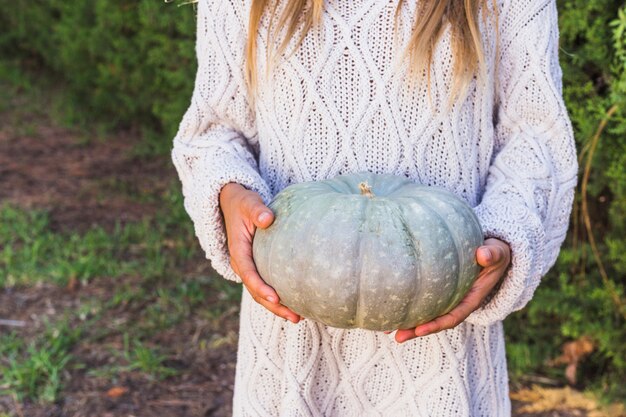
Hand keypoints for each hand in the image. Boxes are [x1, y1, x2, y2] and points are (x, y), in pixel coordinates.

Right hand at [219, 182, 300, 322]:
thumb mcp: (248, 202)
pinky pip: (266, 285)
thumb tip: (267, 219)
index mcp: (238, 251)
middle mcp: (242, 263)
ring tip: (298, 318)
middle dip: (273, 306)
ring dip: (277, 307)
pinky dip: (278, 297)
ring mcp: (248, 267)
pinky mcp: (256, 266)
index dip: (261, 287)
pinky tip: (296, 303)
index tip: (276, 298)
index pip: (249, 274)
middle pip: (255, 291)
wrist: (233, 203)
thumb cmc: (243, 202)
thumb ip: (257, 210)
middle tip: (294, 316)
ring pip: (260, 293)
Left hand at [392, 238, 510, 342]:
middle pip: (435, 320)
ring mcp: (446, 297)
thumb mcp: (498, 253)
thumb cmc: (495, 253)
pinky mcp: (438, 289)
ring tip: (385, 328)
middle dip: (416, 330)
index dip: (437, 324)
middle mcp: (457, 302)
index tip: (420, 329)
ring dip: (407, 322)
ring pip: (425, 313)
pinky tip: (388, 306)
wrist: (491, 251)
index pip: (453, 316)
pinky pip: (422, 300)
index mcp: (471, 299)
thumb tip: (483, 254)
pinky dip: (407, 304)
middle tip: (396, 336)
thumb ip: (493, 254)